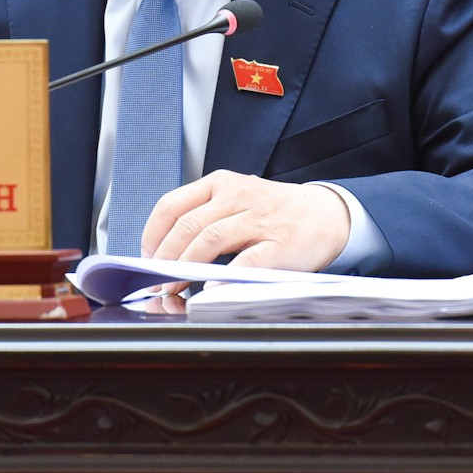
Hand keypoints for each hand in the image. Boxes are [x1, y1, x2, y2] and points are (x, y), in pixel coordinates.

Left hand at [141, 170, 349, 272]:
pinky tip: (212, 288)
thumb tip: (165, 250)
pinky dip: (226, 276)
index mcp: (221, 184)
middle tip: (156, 279)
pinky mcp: (280, 244)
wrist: (326, 214)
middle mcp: (238, 196)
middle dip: (165, 257)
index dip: (152, 234)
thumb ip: (205, 216)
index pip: (172, 205)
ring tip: (174, 287)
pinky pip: (248, 261)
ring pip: (210, 239)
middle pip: (187, 225)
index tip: (146, 256)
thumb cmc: (274, 212)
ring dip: (185, 266)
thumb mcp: (236, 200)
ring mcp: (259, 219)